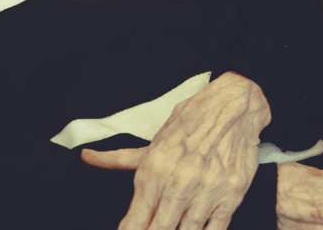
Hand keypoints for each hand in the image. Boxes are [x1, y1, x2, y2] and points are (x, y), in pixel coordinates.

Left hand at [82, 72, 270, 229]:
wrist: (234, 105)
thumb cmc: (192, 121)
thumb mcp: (153, 141)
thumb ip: (119, 158)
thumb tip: (88, 157)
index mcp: (155, 170)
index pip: (135, 220)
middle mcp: (180, 183)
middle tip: (152, 229)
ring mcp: (207, 191)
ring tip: (173, 227)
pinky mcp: (231, 195)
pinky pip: (215, 229)